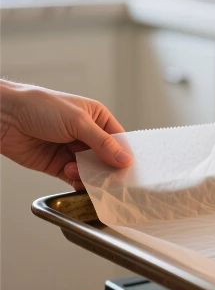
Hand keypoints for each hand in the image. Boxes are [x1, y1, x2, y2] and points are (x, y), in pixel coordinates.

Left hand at [0, 80, 132, 189]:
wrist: (4, 117)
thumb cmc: (39, 107)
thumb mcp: (78, 122)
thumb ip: (103, 143)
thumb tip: (125, 160)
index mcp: (96, 117)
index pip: (118, 139)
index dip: (124, 154)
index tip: (129, 169)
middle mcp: (86, 134)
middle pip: (107, 158)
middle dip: (107, 168)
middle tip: (109, 179)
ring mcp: (72, 150)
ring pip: (92, 170)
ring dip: (89, 175)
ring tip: (76, 170)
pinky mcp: (58, 165)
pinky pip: (75, 178)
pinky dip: (78, 182)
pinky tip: (74, 179)